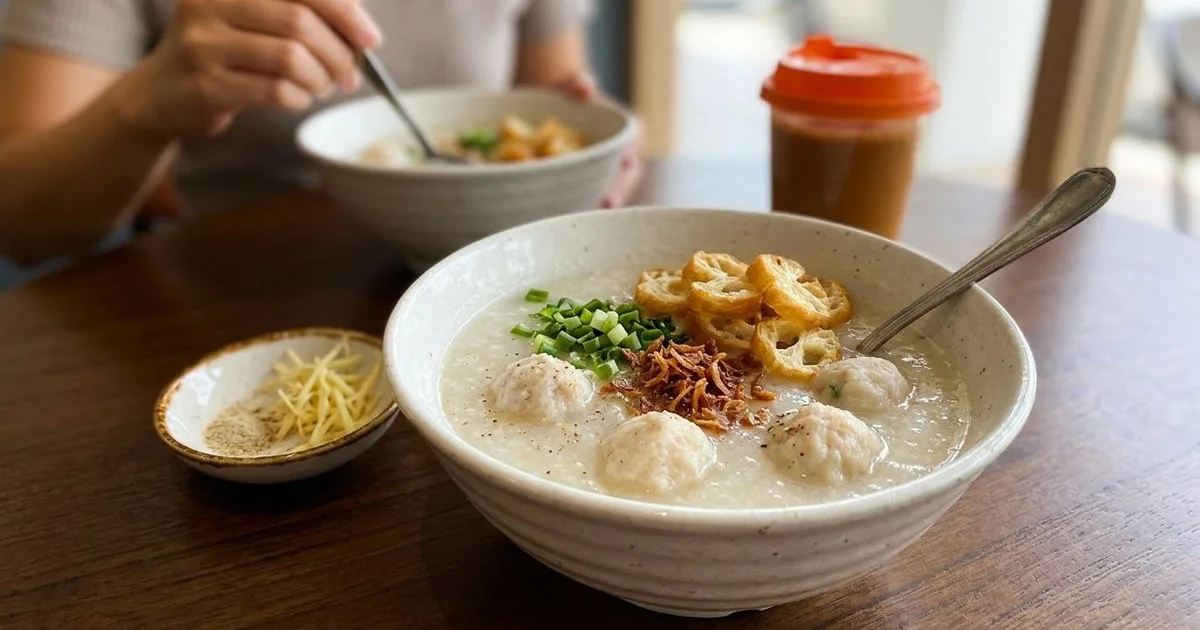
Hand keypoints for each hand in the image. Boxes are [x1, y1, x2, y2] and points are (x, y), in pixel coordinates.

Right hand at [113, 0, 381, 138]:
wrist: (161, 94)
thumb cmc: (224, 53)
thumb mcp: (253, 18)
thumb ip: (300, 11)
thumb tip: (360, 24)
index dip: (345, 12)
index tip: (371, 38)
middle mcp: (210, 3)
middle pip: (300, 22)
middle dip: (338, 53)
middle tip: (350, 75)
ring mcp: (203, 44)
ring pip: (291, 58)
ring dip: (321, 79)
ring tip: (323, 87)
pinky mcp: (206, 85)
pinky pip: (276, 90)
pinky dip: (300, 97)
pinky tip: (299, 98)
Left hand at [554, 73, 644, 208]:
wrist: (558, 107)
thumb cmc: (570, 94)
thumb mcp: (574, 86)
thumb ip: (580, 85)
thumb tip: (584, 86)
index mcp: (632, 132)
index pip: (635, 148)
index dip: (629, 159)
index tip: (623, 165)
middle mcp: (628, 155)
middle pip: (627, 177)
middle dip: (618, 191)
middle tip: (606, 204)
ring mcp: (613, 172)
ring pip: (613, 190)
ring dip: (602, 204)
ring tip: (588, 218)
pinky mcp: (597, 182)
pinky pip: (594, 194)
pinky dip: (584, 204)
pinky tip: (570, 217)